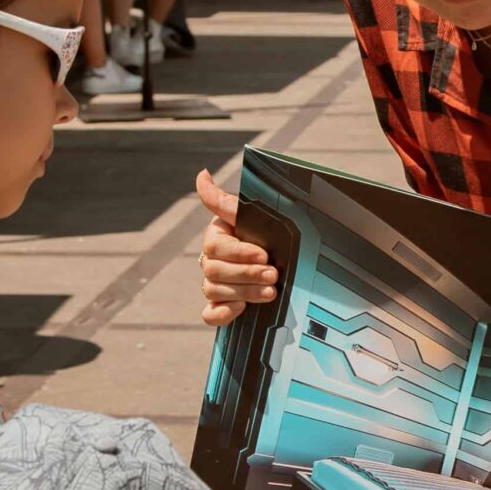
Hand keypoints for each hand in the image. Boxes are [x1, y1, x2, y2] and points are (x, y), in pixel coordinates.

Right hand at [196, 169, 277, 326]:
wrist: (288, 256)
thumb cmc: (268, 231)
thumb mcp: (252, 214)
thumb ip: (224, 200)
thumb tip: (201, 174)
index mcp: (217, 237)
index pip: (217, 247)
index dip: (239, 253)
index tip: (264, 254)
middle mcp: (211, 260)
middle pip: (214, 271)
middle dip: (246, 274)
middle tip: (273, 274)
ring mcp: (215, 284)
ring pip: (214, 291)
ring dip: (243, 293)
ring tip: (271, 292)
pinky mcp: (221, 305)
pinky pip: (210, 314)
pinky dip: (222, 313)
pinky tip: (241, 309)